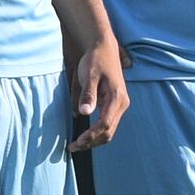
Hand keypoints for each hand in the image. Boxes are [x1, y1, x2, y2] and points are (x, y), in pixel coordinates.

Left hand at [67, 36, 129, 155]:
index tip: (77, 142)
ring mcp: (119, 105)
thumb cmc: (95, 60)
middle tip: (73, 147)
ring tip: (76, 144)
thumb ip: (87, 94)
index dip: (91, 135)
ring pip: (109, 130)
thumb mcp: (89, 75)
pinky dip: (96, 132)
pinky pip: (107, 123)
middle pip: (109, 131)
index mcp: (117, 97)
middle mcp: (122, 103)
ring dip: (94, 139)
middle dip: (91, 142)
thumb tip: (83, 114)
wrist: (103, 47)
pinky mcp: (114, 104)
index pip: (105, 124)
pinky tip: (84, 135)